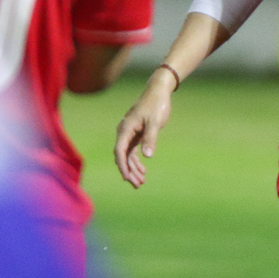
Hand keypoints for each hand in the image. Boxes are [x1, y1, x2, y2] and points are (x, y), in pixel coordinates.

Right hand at [113, 71, 174, 187]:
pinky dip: (137, 161)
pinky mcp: (136, 134)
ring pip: (127, 155)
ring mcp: (129, 133)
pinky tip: (143, 171)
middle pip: (122, 156)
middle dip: (129, 171)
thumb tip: (147, 156)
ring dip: (133, 168)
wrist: (158, 92)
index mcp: (126, 128)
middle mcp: (124, 132)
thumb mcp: (155, 122)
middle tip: (137, 185)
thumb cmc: (156, 105)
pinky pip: (133, 151)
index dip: (122, 165)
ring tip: (141, 182)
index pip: (120, 150)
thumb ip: (150, 138)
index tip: (126, 177)